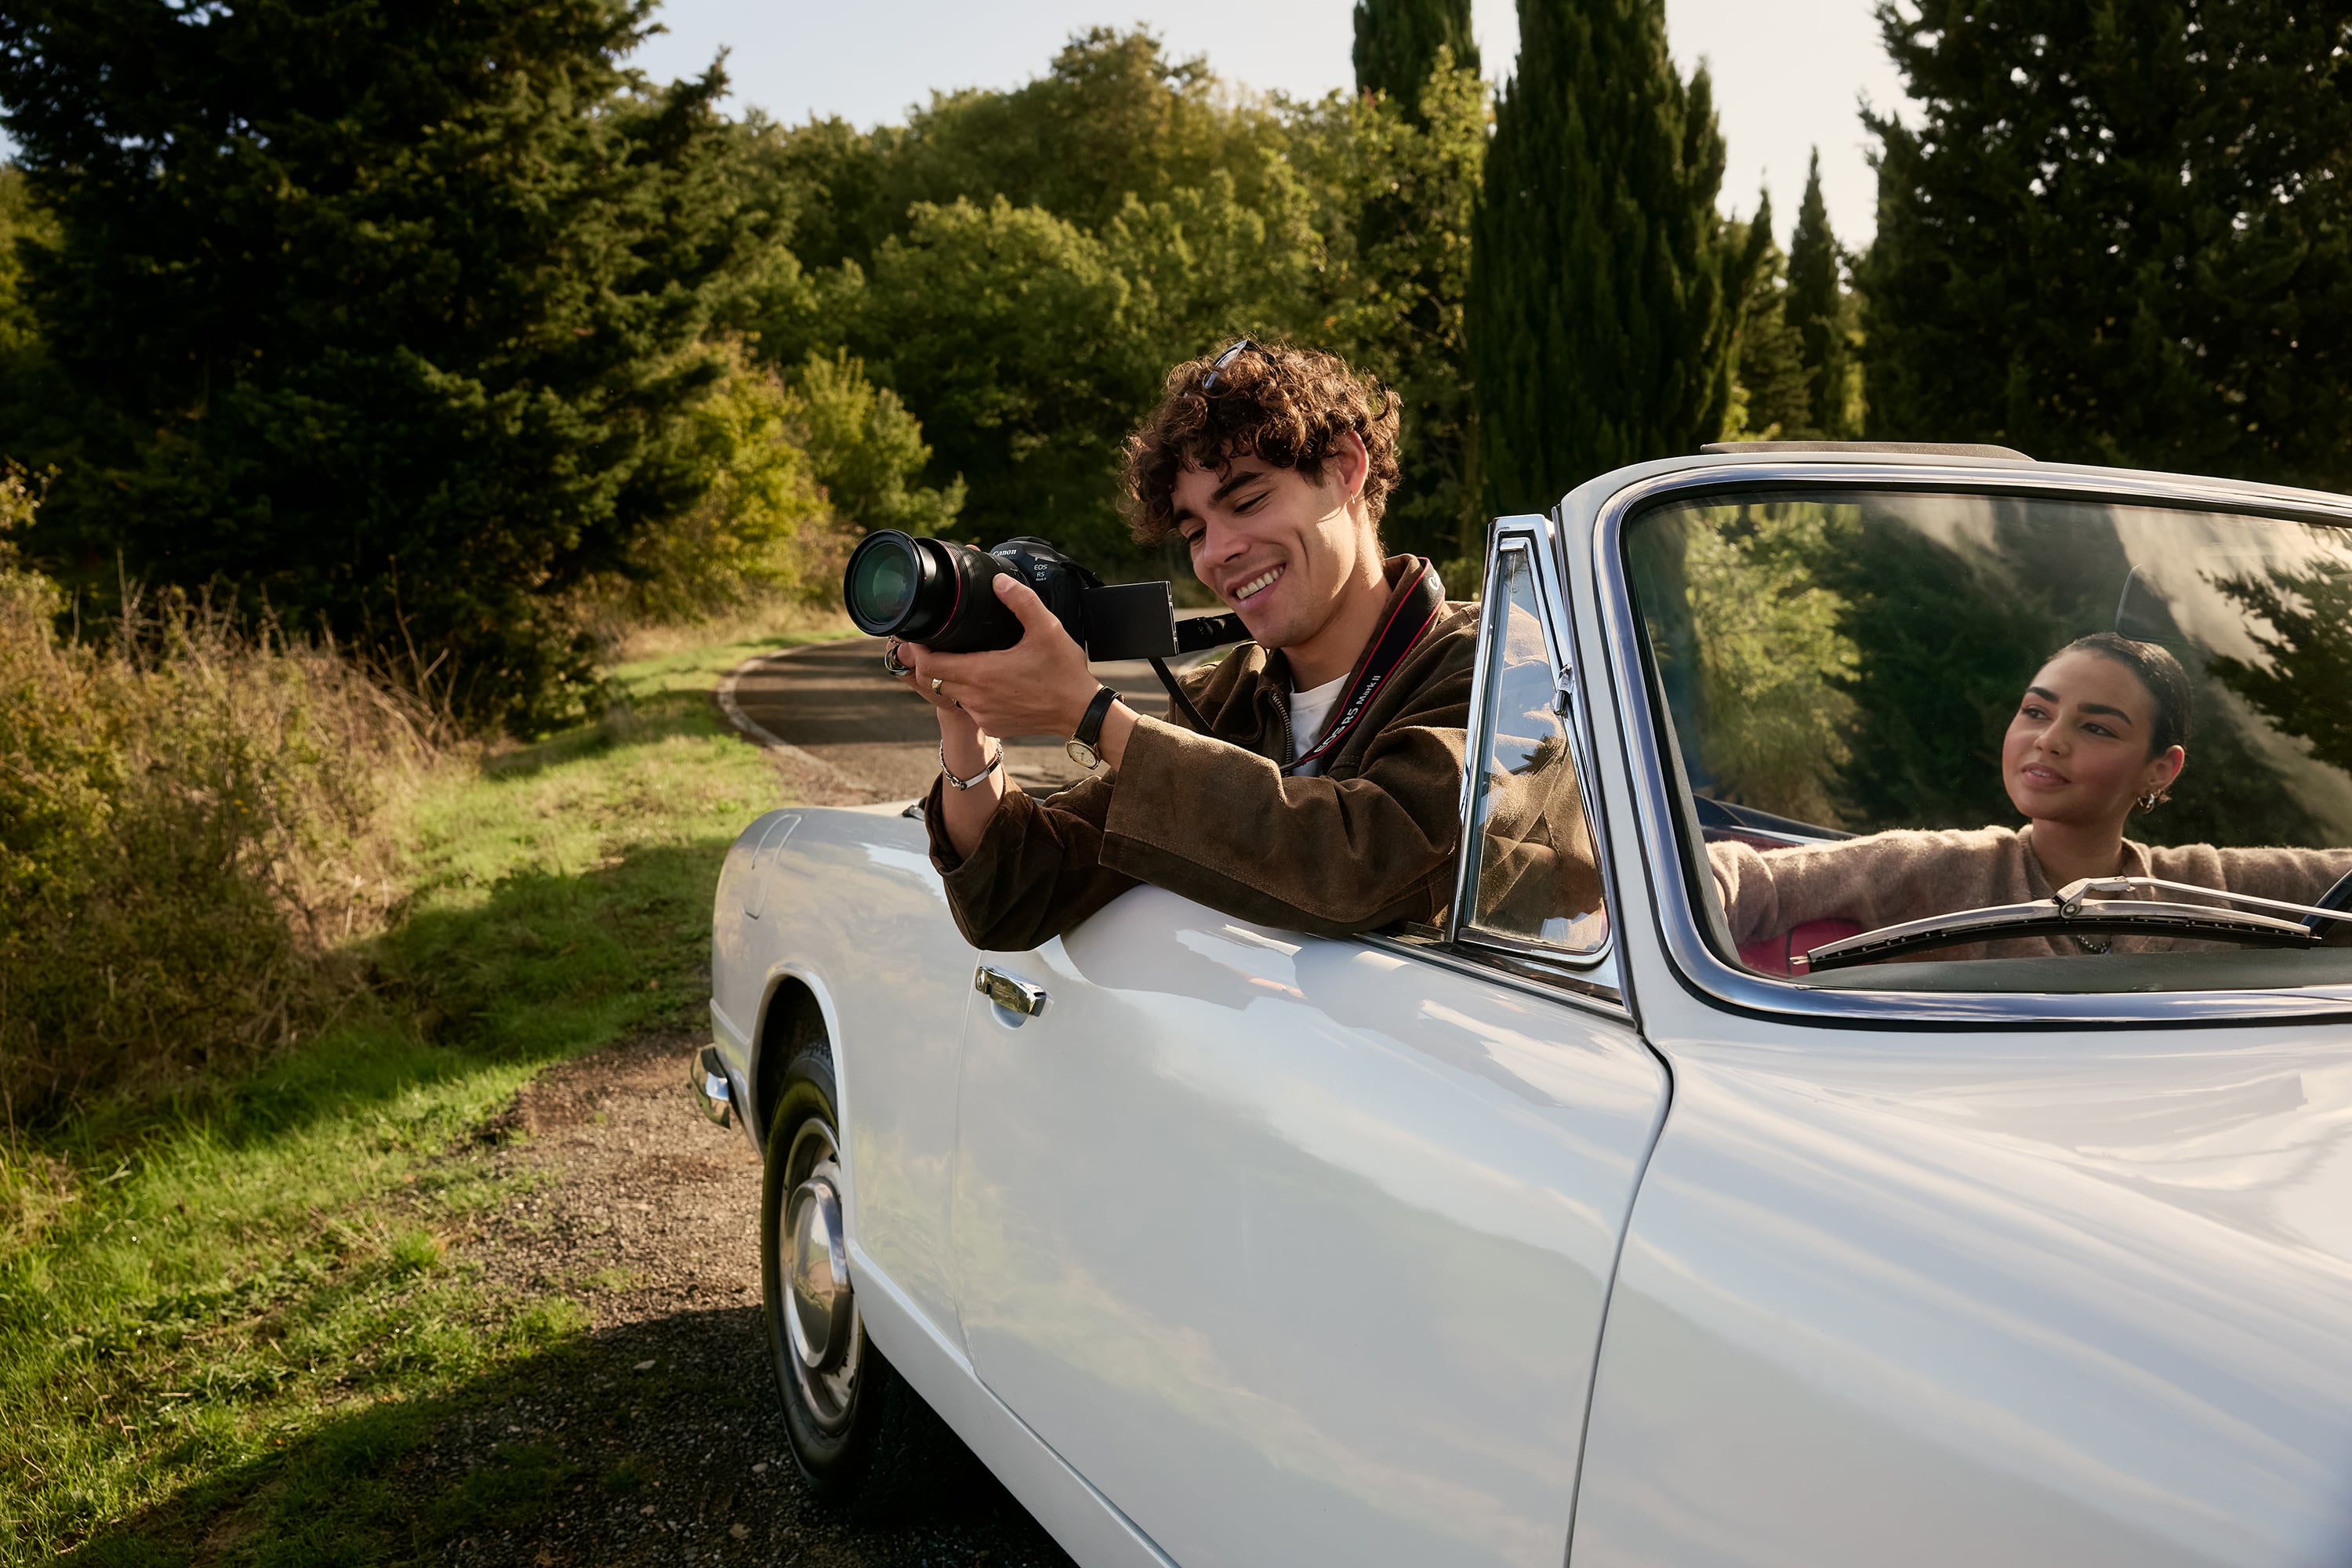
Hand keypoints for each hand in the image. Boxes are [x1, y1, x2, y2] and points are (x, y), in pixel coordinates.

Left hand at [903, 576, 1101, 738]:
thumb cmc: (1064, 672)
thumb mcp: (1046, 628)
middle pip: (932, 681)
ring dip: (949, 679)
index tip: (920, 638)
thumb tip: (999, 581)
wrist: (1080, 712)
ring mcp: (983, 715)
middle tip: (932, 645)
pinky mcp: (993, 725)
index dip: (918, 651)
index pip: (930, 665)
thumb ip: (1020, 600)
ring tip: (958, 660)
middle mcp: (976, 698)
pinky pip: (970, 709)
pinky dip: (969, 695)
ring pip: (950, 695)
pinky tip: (984, 682)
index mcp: (982, 673)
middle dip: (927, 663)